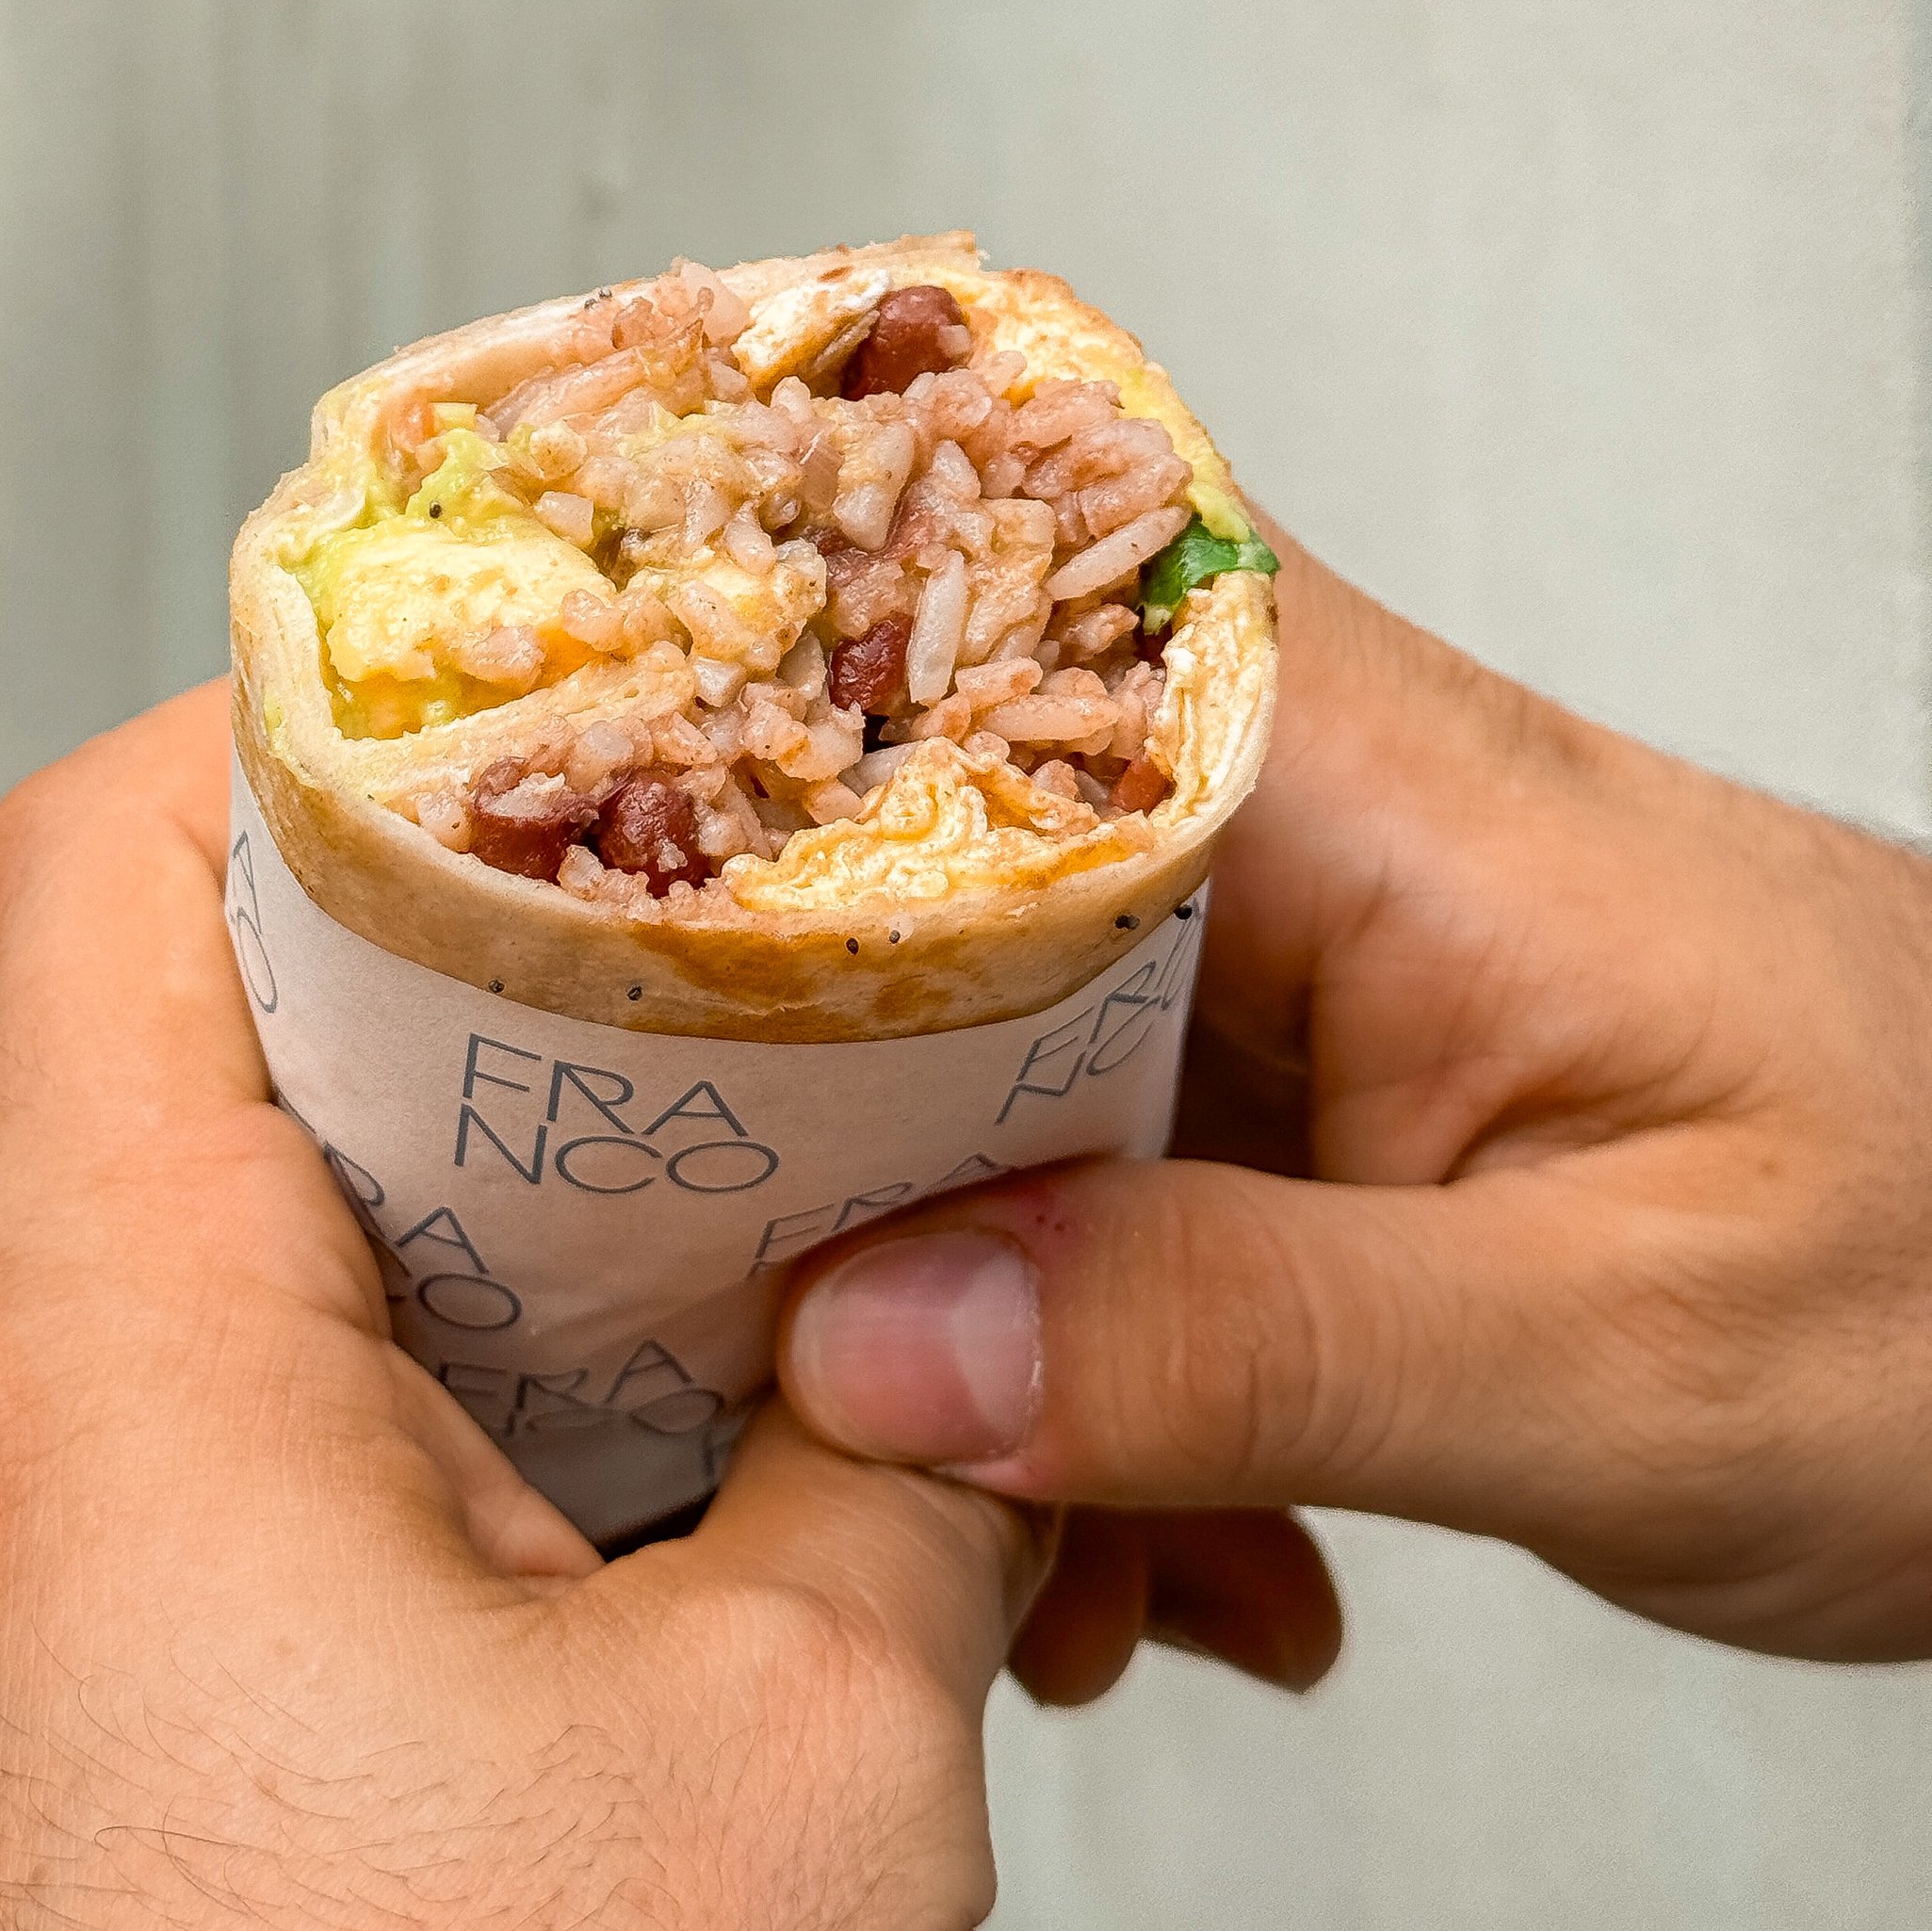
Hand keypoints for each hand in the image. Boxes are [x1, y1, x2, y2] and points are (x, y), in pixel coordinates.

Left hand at [0, 689, 1043, 1930]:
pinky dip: (435, 1425)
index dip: (302, 719)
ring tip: (715, 1218)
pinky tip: (642, 1484)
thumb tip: (946, 1326)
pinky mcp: (90, 1780)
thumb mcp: (802, 1760)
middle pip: (182, 1060)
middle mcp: (3, 1497)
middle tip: (694, 941)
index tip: (517, 682)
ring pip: (228, 1283)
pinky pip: (231, 1486)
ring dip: (477, 1229)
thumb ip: (890, 1460)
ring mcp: (27, 1649)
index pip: (94, 873)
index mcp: (105, 1397)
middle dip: (466, 977)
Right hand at [779, 538, 1931, 1682]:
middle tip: (782, 1366)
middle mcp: (1296, 802)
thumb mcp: (1618, 1361)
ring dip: (959, 1296)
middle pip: (904, 859)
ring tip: (1053, 1542)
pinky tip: (1170, 1529)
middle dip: (813, 1131)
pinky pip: (1091, 1154)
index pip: (958, 633)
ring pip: (980, 1046)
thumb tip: (871, 1345)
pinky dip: (1083, 1350)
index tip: (557, 923)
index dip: (723, 749)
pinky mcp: (1304, 1047)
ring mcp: (1291, 926)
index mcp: (1364, 775)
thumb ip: (1244, 1339)